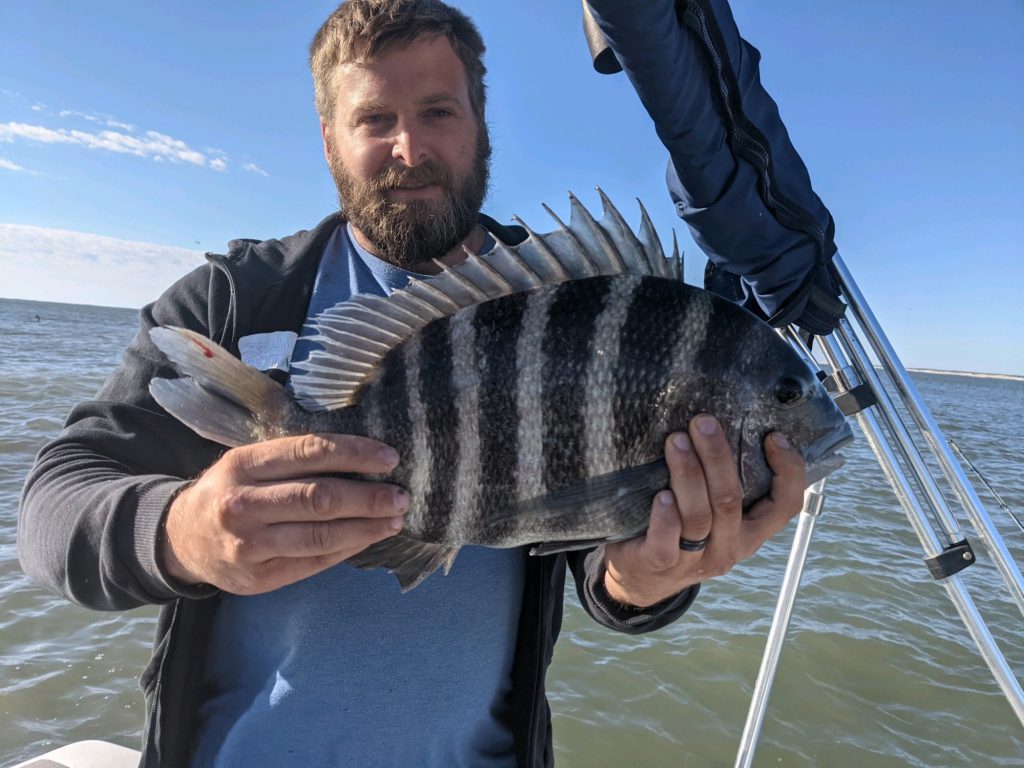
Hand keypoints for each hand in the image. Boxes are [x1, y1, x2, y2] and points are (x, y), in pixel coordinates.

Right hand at [161, 434, 407, 594]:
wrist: (181, 539)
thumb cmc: (230, 491)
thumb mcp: (248, 462)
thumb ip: (293, 459)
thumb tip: (361, 456)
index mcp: (243, 464)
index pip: (310, 453)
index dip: (355, 454)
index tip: (389, 458)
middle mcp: (243, 504)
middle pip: (319, 498)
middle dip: (368, 497)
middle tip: (401, 495)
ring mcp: (250, 545)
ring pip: (320, 535)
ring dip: (365, 527)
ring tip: (394, 519)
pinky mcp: (259, 578)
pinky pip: (314, 561)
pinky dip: (348, 549)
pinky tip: (369, 538)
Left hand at [603, 414, 806, 607]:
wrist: (642, 579)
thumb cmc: (681, 531)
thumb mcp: (713, 512)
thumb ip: (723, 482)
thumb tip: (722, 426)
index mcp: (751, 532)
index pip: (786, 505)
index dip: (789, 472)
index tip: (774, 436)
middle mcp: (729, 547)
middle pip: (730, 501)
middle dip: (717, 456)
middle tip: (702, 422)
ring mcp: (695, 560)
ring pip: (699, 517)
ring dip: (688, 475)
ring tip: (676, 441)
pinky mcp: (660, 564)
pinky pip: (667, 543)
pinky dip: (665, 518)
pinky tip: (661, 494)